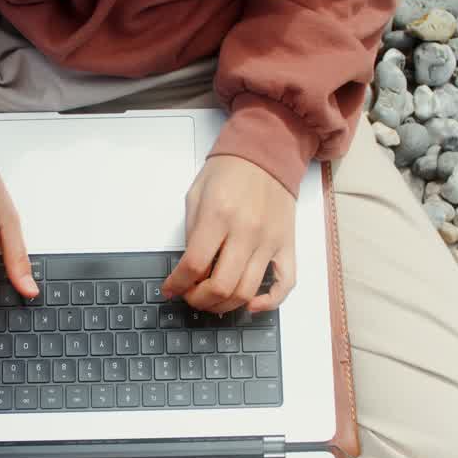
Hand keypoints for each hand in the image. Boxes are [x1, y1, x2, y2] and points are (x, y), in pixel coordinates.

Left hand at [162, 155, 296, 313]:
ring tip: (212, 300)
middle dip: (198, 300)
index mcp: (219, 215)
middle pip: (221, 286)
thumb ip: (192, 233)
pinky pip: (285, 284)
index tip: (170, 289)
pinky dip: (268, 302)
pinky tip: (251, 306)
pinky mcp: (287, 245)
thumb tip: (188, 269)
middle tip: (190, 296)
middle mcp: (247, 231)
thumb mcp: (196, 195)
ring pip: (247, 292)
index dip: (177, 284)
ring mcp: (270, 241)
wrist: (267, 152)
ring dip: (224, 305)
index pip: (194, 265)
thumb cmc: (229, 170)